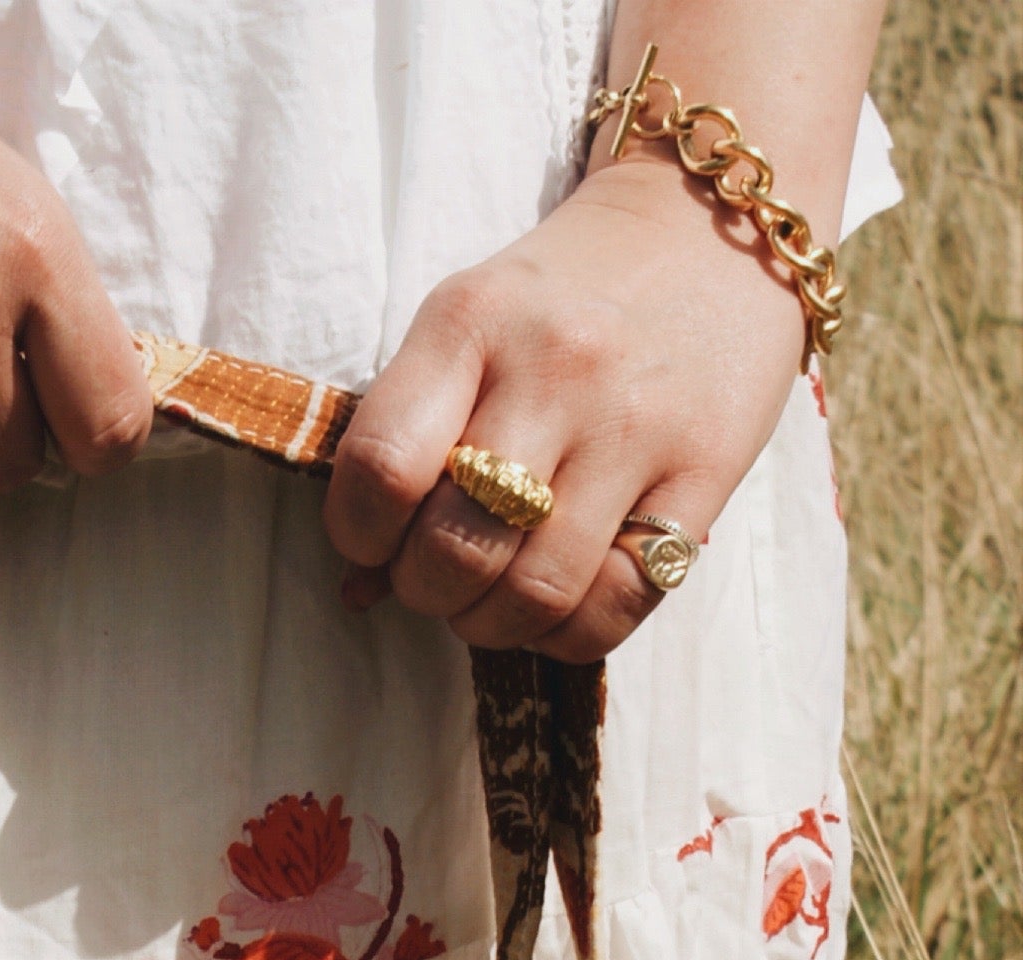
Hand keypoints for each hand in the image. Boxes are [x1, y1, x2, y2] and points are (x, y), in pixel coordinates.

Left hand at [322, 153, 811, 659]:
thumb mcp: (468, 329)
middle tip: (439, 575)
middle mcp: (556, 369)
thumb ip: (408, 440)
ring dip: (492, 623)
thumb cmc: (559, 297)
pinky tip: (555, 605)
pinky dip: (568, 633)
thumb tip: (360, 586)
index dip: (359, 535)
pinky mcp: (706, 471)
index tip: (374, 539)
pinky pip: (619, 603)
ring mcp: (636, 424)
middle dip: (426, 591)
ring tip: (492, 596)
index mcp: (472, 320)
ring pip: (535, 593)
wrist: (707, 220)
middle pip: (456, 548)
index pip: (382, 468)